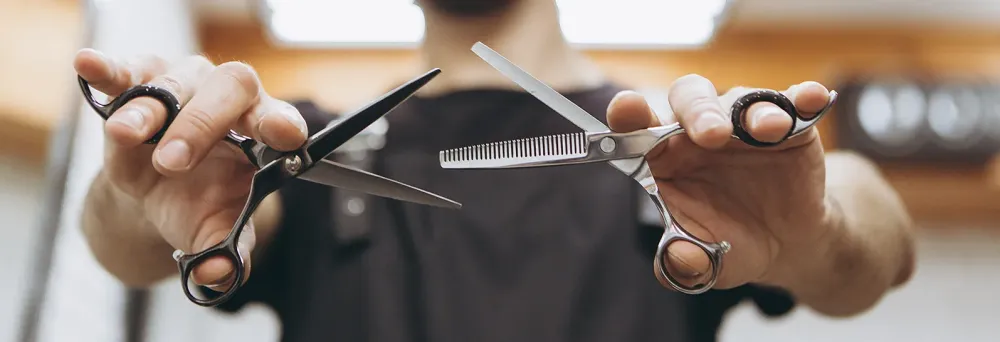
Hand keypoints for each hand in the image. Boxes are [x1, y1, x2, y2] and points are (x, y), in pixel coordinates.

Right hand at [74, 49, 307, 289]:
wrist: (157, 193)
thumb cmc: (200, 202)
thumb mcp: (214, 229)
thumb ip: (225, 250)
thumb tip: (218, 275)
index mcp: (262, 129)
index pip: (281, 118)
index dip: (282, 123)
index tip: (283, 134)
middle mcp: (230, 96)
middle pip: (229, 90)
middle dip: (201, 125)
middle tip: (173, 163)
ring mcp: (186, 82)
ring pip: (174, 84)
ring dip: (149, 112)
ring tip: (127, 136)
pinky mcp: (140, 79)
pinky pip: (125, 71)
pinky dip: (107, 69)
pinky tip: (90, 66)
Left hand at [606, 74, 834, 289]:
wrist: (784, 246)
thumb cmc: (728, 243)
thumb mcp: (705, 262)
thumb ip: (683, 263)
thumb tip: (679, 260)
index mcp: (665, 156)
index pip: (638, 127)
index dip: (630, 113)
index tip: (626, 107)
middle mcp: (698, 131)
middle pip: (689, 98)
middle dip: (698, 111)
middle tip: (711, 135)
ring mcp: (743, 123)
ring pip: (740, 98)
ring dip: (754, 110)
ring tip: (769, 129)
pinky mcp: (789, 124)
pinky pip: (793, 101)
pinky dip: (802, 96)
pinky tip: (813, 97)